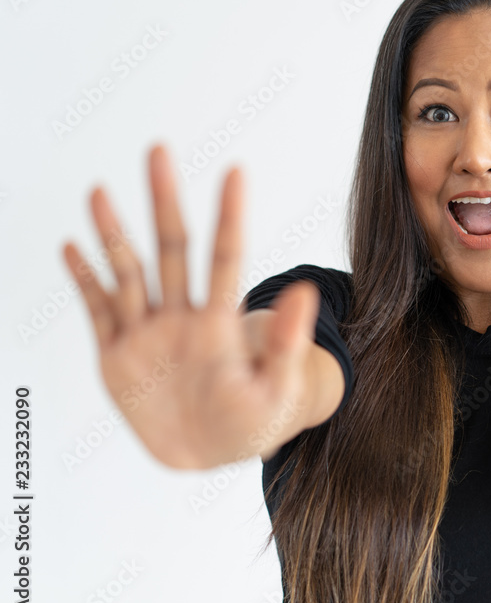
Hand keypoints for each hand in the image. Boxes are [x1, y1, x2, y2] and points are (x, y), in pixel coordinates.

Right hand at [63, 145, 319, 468]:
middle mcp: (183, 318)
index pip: (226, 260)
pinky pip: (98, 312)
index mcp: (222, 325)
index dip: (230, 217)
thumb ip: (287, 344)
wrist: (213, 452)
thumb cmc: (253, 421)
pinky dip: (86, 281)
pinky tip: (73, 247)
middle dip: (164, 202)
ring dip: (114, 235)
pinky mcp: (118, 357)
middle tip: (158, 150)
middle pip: (172, 250)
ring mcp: (148, 334)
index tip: (235, 172)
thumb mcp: (277, 390)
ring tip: (100, 191)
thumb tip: (306, 290)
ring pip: (130, 273)